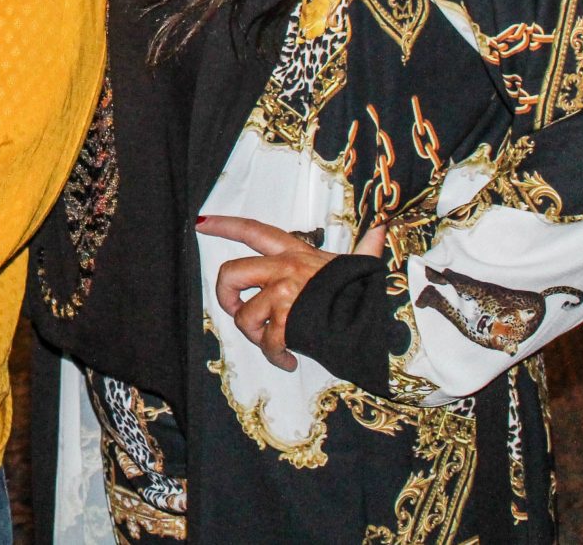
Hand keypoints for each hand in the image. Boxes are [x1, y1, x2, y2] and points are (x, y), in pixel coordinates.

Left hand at [198, 214, 388, 371]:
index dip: (225, 224)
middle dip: (225, 296)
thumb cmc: (365, 296)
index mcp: (296, 253)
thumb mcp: (359, 266)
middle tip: (237, 310)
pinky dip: (275, 356)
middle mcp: (285, 268)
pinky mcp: (289, 320)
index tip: (201, 222)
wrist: (381, 324)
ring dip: (256, 337)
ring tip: (276, 344)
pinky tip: (288, 360)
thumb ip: (366, 247)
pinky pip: (266, 342)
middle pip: (230, 272)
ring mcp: (285, 293)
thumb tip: (381, 225)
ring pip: (245, 315)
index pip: (254, 231)